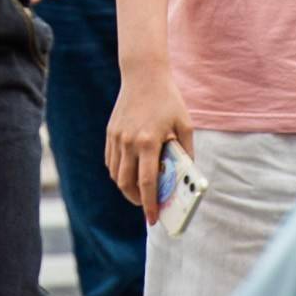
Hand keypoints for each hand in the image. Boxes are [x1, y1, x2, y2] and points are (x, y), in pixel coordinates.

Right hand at [105, 63, 194, 221]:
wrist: (143, 75)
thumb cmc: (168, 100)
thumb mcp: (184, 125)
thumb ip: (186, 152)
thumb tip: (185, 176)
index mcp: (149, 142)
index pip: (146, 182)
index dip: (150, 205)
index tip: (153, 219)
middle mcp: (129, 142)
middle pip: (126, 184)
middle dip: (136, 200)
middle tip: (146, 206)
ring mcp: (116, 137)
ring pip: (116, 175)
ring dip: (126, 188)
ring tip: (139, 191)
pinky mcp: (110, 132)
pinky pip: (111, 161)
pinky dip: (119, 172)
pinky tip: (130, 173)